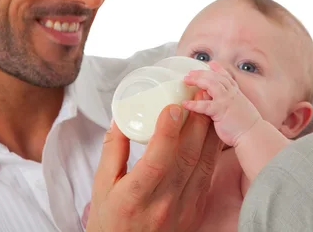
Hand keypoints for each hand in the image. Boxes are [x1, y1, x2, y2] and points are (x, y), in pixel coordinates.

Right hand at [86, 91, 223, 231]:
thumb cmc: (110, 221)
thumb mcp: (101, 186)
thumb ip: (112, 150)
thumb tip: (121, 117)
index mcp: (134, 197)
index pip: (156, 161)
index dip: (167, 132)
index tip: (173, 106)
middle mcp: (163, 204)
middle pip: (185, 157)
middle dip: (194, 122)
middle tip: (198, 94)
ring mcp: (183, 208)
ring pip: (201, 164)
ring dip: (207, 132)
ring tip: (208, 105)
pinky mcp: (195, 210)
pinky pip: (207, 176)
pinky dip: (211, 151)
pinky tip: (211, 132)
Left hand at [182, 61, 261, 146]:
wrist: (254, 134)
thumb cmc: (248, 126)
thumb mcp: (243, 109)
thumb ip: (234, 104)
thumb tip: (229, 105)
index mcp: (236, 94)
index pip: (226, 77)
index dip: (218, 69)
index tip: (211, 63)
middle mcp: (231, 94)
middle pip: (215, 77)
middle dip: (202, 73)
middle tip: (190, 72)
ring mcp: (226, 100)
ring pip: (210, 84)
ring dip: (197, 80)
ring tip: (186, 80)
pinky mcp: (220, 111)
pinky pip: (204, 105)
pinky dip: (193, 104)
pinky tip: (185, 103)